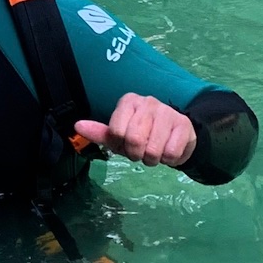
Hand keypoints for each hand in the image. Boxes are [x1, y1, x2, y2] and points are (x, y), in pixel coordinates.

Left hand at [73, 93, 196, 167]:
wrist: (175, 135)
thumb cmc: (143, 134)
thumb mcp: (119, 134)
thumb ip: (99, 132)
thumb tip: (77, 126)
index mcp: (128, 102)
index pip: (116, 131)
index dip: (120, 146)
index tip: (125, 145)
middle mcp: (147, 102)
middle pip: (134, 141)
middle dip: (136, 154)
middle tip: (141, 151)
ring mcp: (167, 111)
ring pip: (153, 150)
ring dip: (153, 159)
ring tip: (155, 150)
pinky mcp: (184, 125)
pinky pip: (171, 153)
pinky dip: (168, 160)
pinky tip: (168, 150)